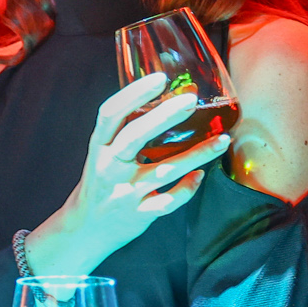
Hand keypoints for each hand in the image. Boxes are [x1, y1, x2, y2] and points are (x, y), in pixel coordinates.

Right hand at [26, 72, 230, 278]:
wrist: (85, 228)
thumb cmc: (101, 183)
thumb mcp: (103, 153)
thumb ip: (125, 132)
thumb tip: (163, 101)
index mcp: (99, 146)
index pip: (110, 113)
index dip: (134, 93)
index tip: (159, 78)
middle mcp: (109, 167)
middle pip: (134, 136)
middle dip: (163, 117)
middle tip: (190, 100)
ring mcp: (125, 192)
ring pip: (163, 170)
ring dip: (195, 155)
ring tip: (222, 140)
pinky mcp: (139, 214)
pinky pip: (168, 201)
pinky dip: (186, 189)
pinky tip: (199, 175)